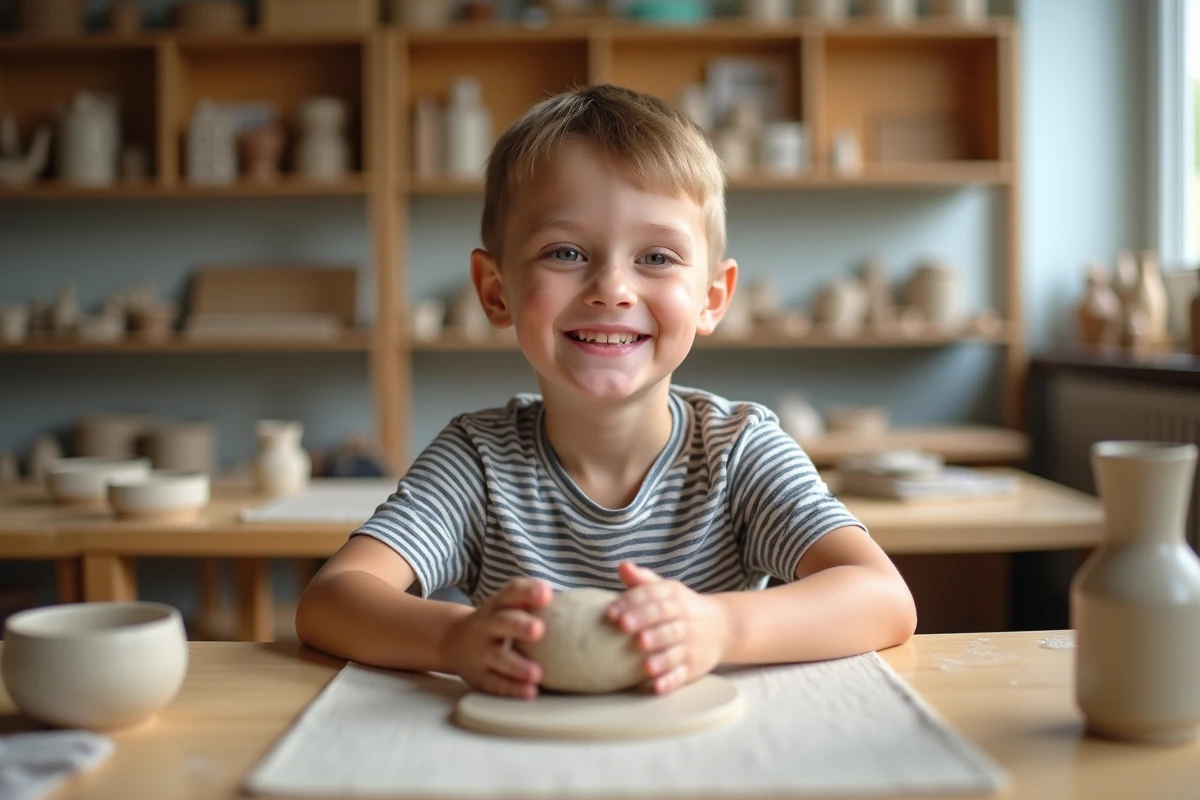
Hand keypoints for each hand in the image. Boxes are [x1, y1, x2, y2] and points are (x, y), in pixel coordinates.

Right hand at [442, 577, 550, 698]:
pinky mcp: (479, 676)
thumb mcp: (508, 607)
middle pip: (502, 622)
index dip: (528, 592)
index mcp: (498, 605)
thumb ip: (535, 604)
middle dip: (520, 626)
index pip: (511, 593)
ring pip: (498, 657)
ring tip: (537, 673)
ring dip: (518, 665)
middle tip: (539, 630)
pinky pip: (495, 683)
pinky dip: (513, 689)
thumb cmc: (498, 621)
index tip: (547, 594)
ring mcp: (481, 652)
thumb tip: (583, 609)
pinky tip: (530, 692)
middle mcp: (487, 625)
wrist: (451, 640)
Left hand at [606, 562, 731, 694]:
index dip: (631, 602)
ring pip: (675, 649)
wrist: (724, 627)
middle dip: (644, 622)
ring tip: (643, 663)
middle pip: (664, 619)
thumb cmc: (681, 608)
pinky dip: (671, 681)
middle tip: (624, 627)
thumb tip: (622, 566)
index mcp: (673, 597)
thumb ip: (643, 581)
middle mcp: (684, 618)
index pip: (652, 595)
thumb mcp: (666, 590)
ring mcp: (690, 643)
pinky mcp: (694, 666)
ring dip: (660, 656)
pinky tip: (657, 687)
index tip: (610, 612)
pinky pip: (683, 674)